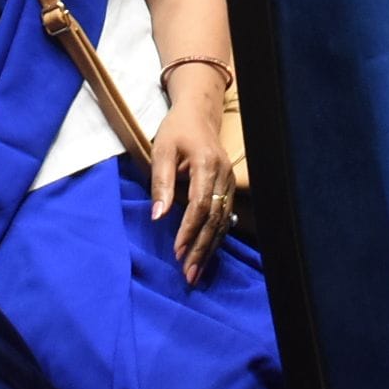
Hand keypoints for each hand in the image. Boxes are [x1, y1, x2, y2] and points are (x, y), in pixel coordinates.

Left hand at [149, 75, 234, 284]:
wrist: (199, 114)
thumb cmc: (176, 131)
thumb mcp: (162, 151)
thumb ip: (161, 182)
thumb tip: (158, 216)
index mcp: (206, 163)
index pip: (200, 204)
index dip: (189, 230)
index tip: (177, 252)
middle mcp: (223, 175)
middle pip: (215, 218)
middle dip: (201, 248)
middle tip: (188, 274)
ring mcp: (229, 182)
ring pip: (223, 221)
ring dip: (209, 248)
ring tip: (196, 273)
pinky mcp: (229, 188)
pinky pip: (225, 217)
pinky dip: (216, 238)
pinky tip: (206, 254)